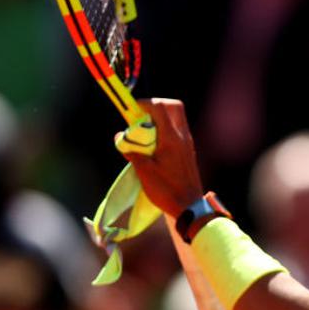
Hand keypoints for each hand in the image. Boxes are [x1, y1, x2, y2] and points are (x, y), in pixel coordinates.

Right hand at [118, 98, 204, 217]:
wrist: (189, 206)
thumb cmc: (166, 190)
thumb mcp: (144, 171)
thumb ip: (132, 151)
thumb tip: (119, 136)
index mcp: (172, 138)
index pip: (161, 108)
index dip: (145, 103)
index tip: (132, 111)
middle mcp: (183, 136)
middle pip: (174, 107)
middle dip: (156, 105)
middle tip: (141, 117)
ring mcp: (187, 143)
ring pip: (177, 118)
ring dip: (160, 117)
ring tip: (144, 132)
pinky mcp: (188, 150)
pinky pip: (177, 130)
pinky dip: (165, 129)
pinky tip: (153, 144)